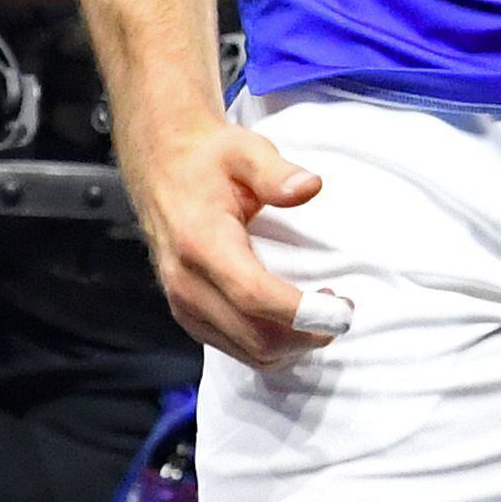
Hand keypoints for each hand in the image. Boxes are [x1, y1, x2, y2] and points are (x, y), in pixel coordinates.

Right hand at [132, 114, 327, 368]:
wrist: (159, 168)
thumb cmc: (206, 161)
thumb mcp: (243, 150)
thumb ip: (276, 171)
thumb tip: (310, 187)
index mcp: (200, 240)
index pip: (253, 295)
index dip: (300, 312)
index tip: (341, 307)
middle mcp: (186, 281)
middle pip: (256, 335)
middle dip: (307, 333)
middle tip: (340, 308)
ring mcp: (183, 303)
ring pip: (249, 351)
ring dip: (293, 344)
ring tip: (320, 312)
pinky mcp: (187, 314)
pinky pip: (235, 348)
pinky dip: (272, 346)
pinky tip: (291, 319)